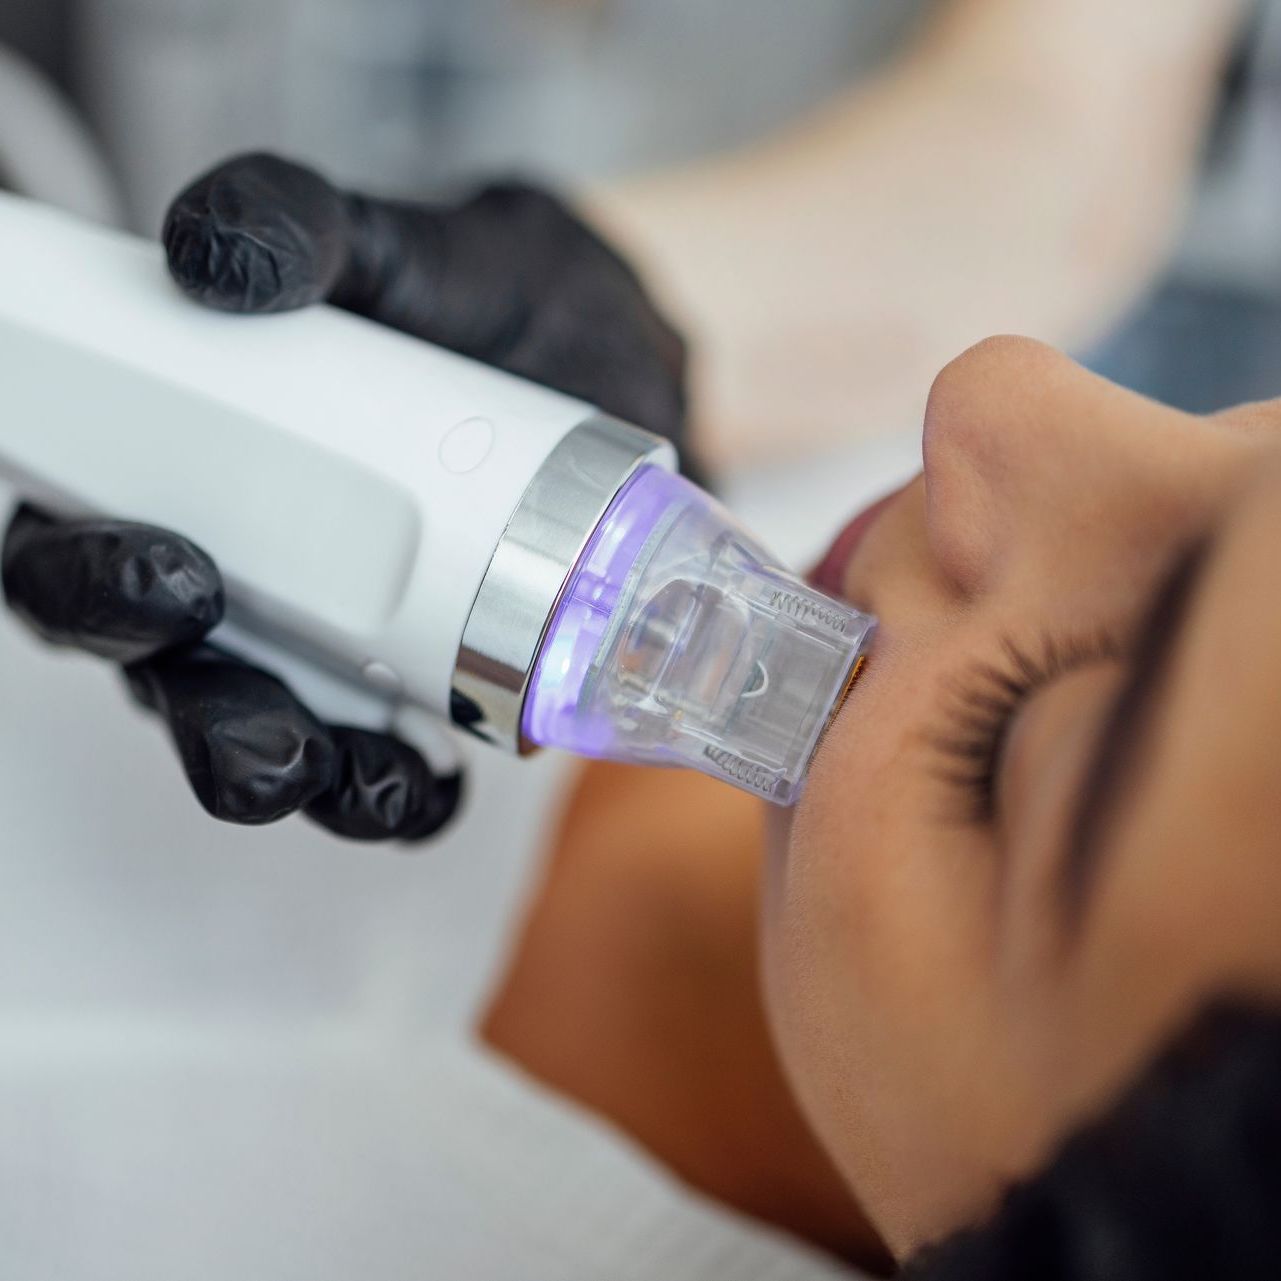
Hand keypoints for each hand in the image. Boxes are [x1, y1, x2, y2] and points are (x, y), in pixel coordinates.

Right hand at [2, 152, 693, 841]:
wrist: (607, 361)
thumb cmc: (484, 305)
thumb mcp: (408, 249)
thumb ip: (311, 226)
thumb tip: (217, 254)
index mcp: (192, 475)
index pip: (83, 545)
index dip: (88, 581)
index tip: (165, 578)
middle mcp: (245, 578)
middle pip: (173, 677)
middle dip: (208, 721)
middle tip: (269, 731)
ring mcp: (332, 643)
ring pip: (280, 741)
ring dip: (312, 783)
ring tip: (371, 781)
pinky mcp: (425, 685)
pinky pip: (392, 768)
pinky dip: (409, 793)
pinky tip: (443, 782)